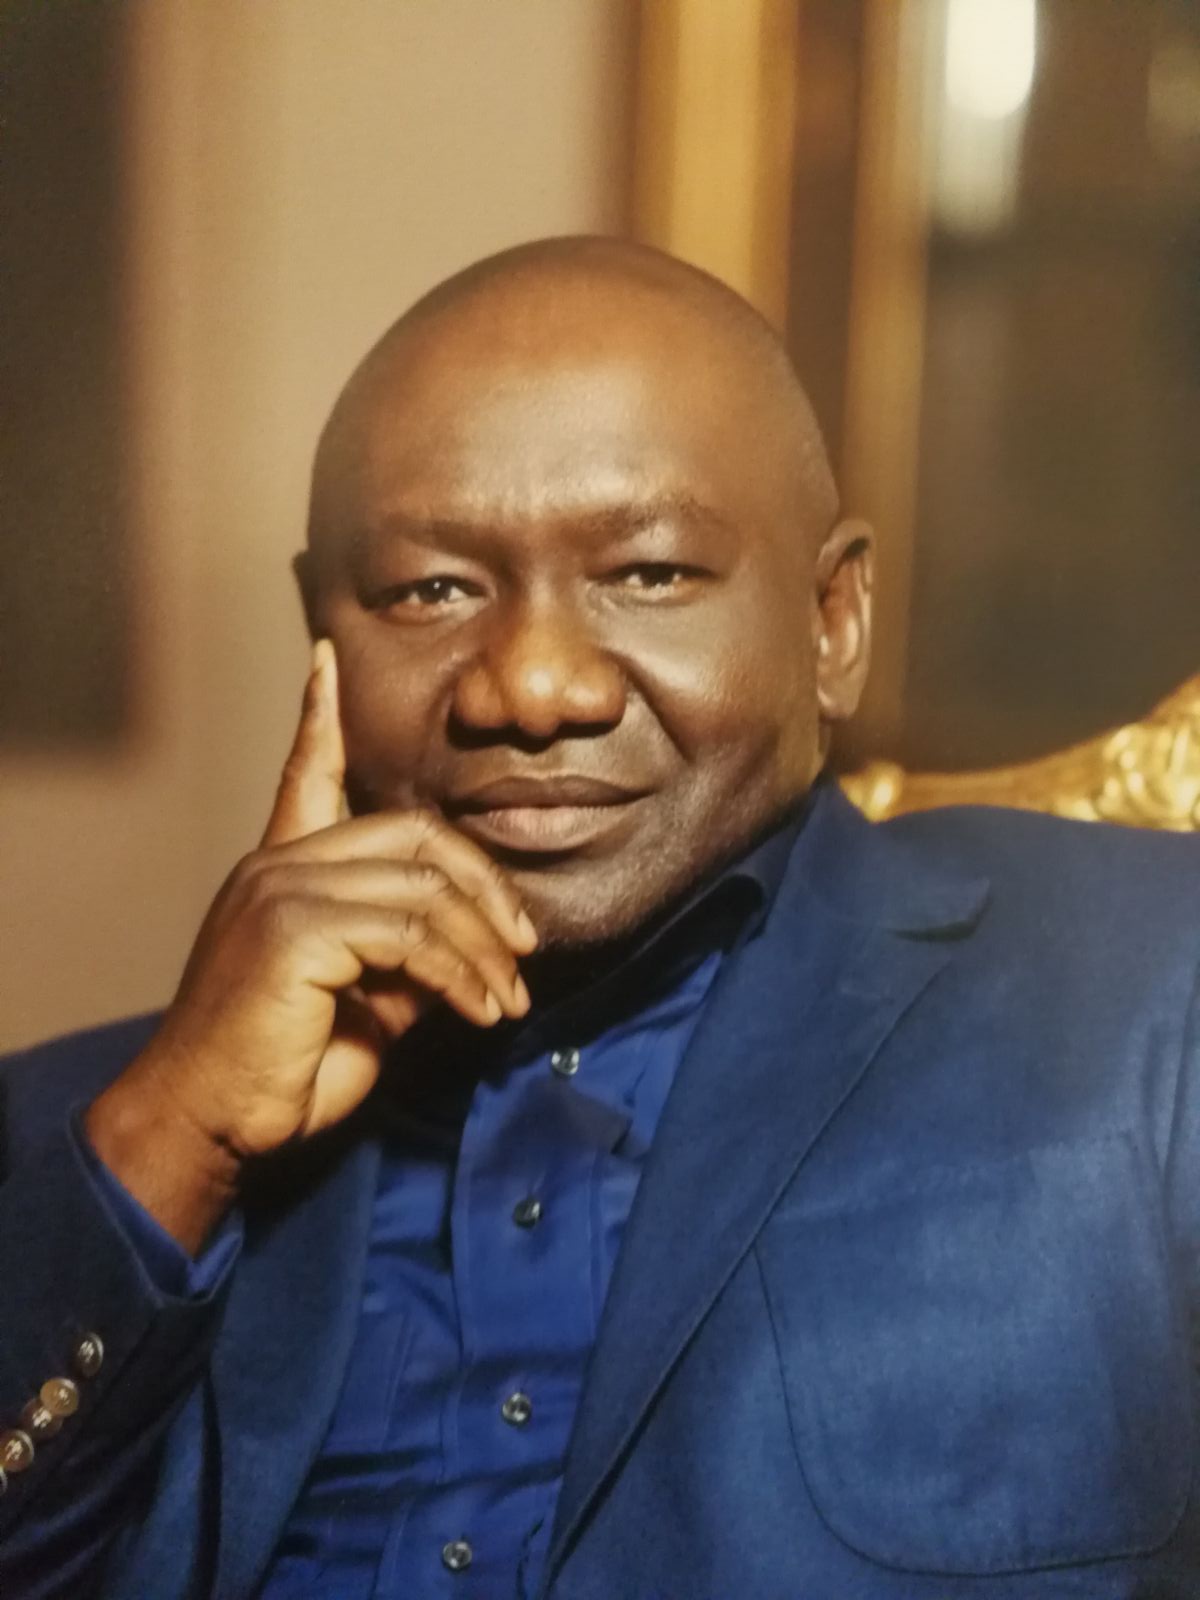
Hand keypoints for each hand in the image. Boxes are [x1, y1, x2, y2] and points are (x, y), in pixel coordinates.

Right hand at [86, 641, 536, 1248]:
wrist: (209, 1124)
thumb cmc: (280, 1070)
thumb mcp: (362, 1002)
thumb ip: (404, 956)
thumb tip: (466, 946)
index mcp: (282, 869)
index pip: (306, 773)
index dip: (319, 716)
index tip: (325, 657)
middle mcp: (277, 864)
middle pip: (416, 833)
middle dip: (485, 886)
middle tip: (525, 948)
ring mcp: (282, 888)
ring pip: (426, 887)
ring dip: (484, 950)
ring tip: (509, 1002)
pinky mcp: (295, 928)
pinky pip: (414, 934)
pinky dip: (462, 975)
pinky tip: (481, 1011)